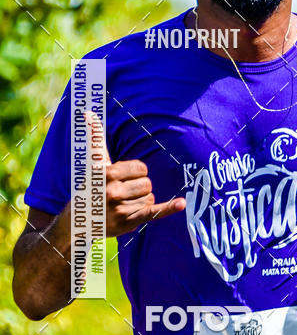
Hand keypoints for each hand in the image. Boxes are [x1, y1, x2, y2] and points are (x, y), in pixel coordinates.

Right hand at [84, 111, 185, 236]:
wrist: (77, 222)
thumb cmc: (90, 188)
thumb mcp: (93, 164)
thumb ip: (95, 139)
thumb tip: (87, 112)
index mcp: (106, 172)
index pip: (142, 169)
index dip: (136, 174)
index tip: (124, 180)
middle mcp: (112, 190)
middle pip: (147, 184)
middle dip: (139, 189)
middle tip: (122, 195)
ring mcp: (120, 208)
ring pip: (150, 198)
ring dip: (140, 202)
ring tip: (122, 206)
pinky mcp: (128, 222)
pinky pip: (153, 212)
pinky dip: (168, 208)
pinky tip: (182, 203)